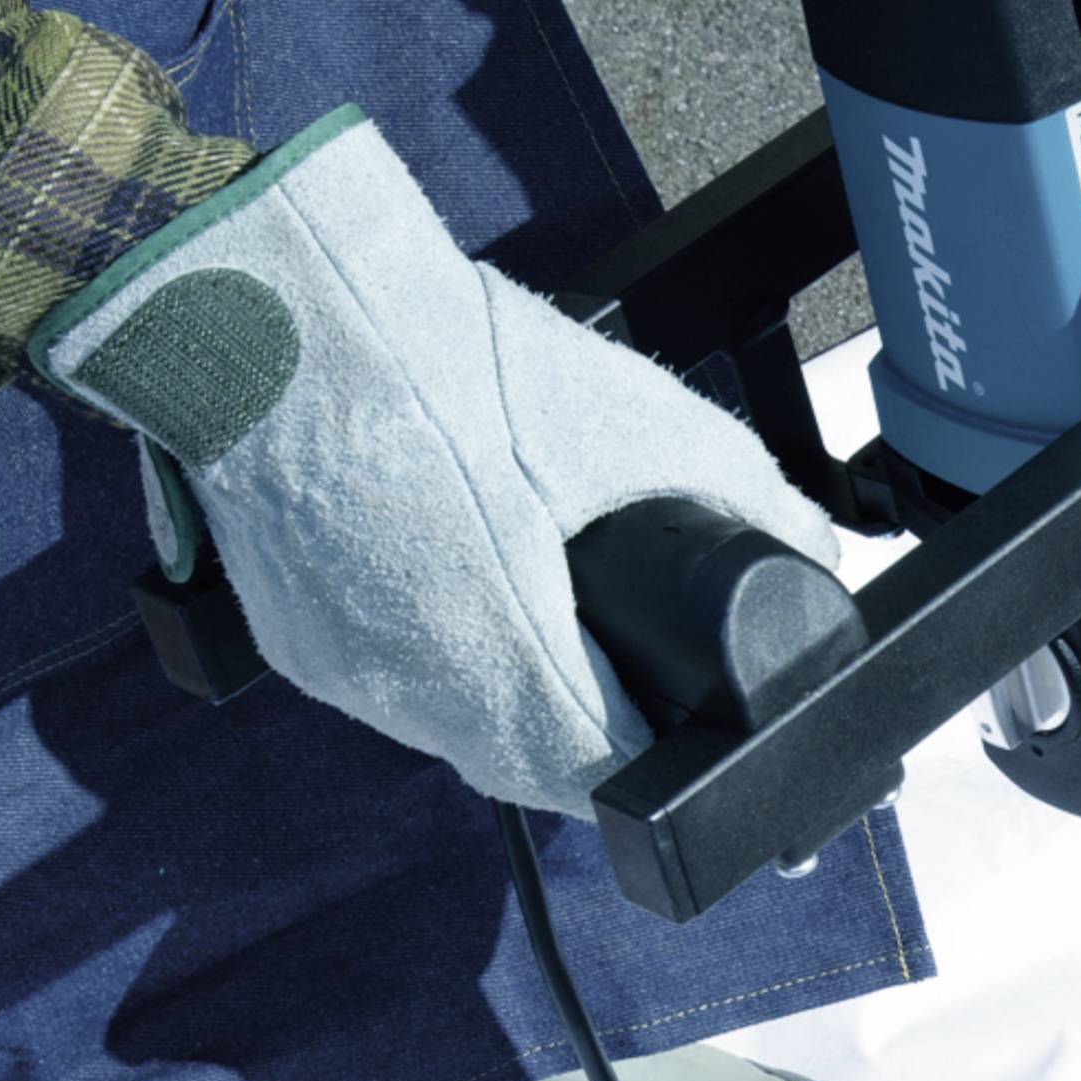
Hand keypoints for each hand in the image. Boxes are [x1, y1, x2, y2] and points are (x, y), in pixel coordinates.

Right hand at [32, 109, 838, 817]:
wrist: (269, 302)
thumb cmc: (439, 361)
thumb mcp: (632, 421)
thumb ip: (745, 494)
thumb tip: (812, 545)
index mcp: (504, 664)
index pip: (609, 778)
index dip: (664, 753)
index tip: (686, 711)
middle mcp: (416, 698)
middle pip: (532, 762)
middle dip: (593, 724)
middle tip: (628, 655)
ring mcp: (346, 677)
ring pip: (457, 727)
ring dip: (514, 690)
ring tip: (546, 607)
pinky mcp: (296, 642)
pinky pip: (389, 677)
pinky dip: (437, 646)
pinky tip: (460, 578)